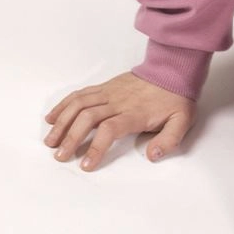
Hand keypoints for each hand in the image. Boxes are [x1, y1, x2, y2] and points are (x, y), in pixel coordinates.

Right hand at [43, 71, 195, 171]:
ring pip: (79, 104)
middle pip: (88, 117)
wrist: (174, 68)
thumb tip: (152, 156)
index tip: (86, 165)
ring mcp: (110, 92)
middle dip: (71, 138)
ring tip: (51, 141)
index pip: (110, 129)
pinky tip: (52, 118)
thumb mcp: (182, 120)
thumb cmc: (176, 98)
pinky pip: (81, 94)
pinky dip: (64, 105)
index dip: (96, 147)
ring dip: (62, 122)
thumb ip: (169, 140)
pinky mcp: (105, 86)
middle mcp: (119, 101)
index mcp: (135, 112)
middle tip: (60, 156)